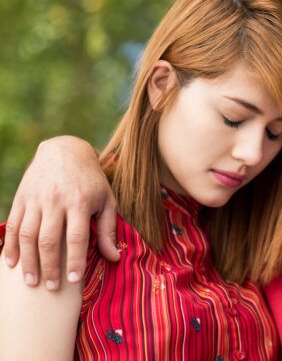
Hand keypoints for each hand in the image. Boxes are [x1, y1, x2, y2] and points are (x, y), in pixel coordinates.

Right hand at [3, 136, 119, 289]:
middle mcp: (56, 200)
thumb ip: (109, 229)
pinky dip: (10, 245)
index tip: (73, 281)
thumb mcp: (107, 200)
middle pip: (49, 239)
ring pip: (28, 234)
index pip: (77, 237)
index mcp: (81, 201)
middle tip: (51, 288)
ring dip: (28, 261)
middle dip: (50, 267)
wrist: (65, 150)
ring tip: (31, 282)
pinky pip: (14, 225)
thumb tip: (115, 258)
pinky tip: (10, 264)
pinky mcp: (21, 198)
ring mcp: (36, 199)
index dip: (74, 260)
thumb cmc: (91, 180)